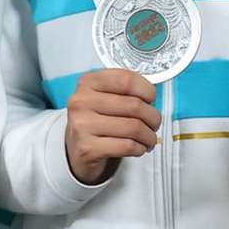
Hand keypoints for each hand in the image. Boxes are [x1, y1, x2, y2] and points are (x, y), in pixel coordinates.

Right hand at [64, 69, 159, 184]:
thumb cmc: (95, 121)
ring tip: (149, 138)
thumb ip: (123, 90)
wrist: (74, 149)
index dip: (146, 89)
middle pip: (134, 105)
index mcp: (87, 83)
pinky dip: (140, 148)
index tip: (150, 99)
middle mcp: (81, 101)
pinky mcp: (88, 147)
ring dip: (149, 136)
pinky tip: (138, 147)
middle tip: (154, 124)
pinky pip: (127, 146)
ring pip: (133, 128)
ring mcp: (82, 125)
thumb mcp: (102, 97)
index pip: (125, 79)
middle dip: (153, 117)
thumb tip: (151, 94)